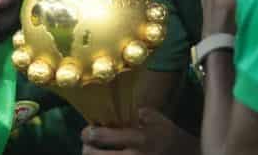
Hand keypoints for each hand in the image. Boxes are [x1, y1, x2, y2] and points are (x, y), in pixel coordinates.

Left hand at [81, 108, 199, 154]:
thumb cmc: (171, 138)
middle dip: (86, 149)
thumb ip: (142, 112)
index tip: (86, 131)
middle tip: (86, 145)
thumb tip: (124, 108)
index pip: (102, 136)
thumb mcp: (160, 120)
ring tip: (95, 153)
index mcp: (139, 139)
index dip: (88, 133)